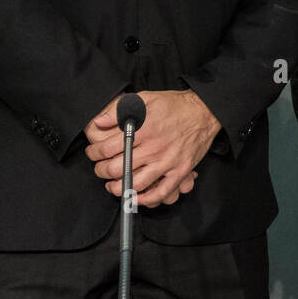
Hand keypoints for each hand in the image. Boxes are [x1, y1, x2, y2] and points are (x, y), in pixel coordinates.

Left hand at [84, 90, 218, 206]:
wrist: (205, 111)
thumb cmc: (175, 105)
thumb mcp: (145, 99)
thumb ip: (120, 110)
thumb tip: (99, 121)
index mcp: (144, 129)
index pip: (109, 148)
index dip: (95, 153)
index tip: (93, 154)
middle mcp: (154, 147)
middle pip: (118, 168)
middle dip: (102, 171)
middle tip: (99, 169)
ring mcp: (168, 161)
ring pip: (136, 184)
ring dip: (118, 188)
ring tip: (112, 185)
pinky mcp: (180, 171)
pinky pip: (161, 192)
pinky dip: (146, 199)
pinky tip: (136, 197)